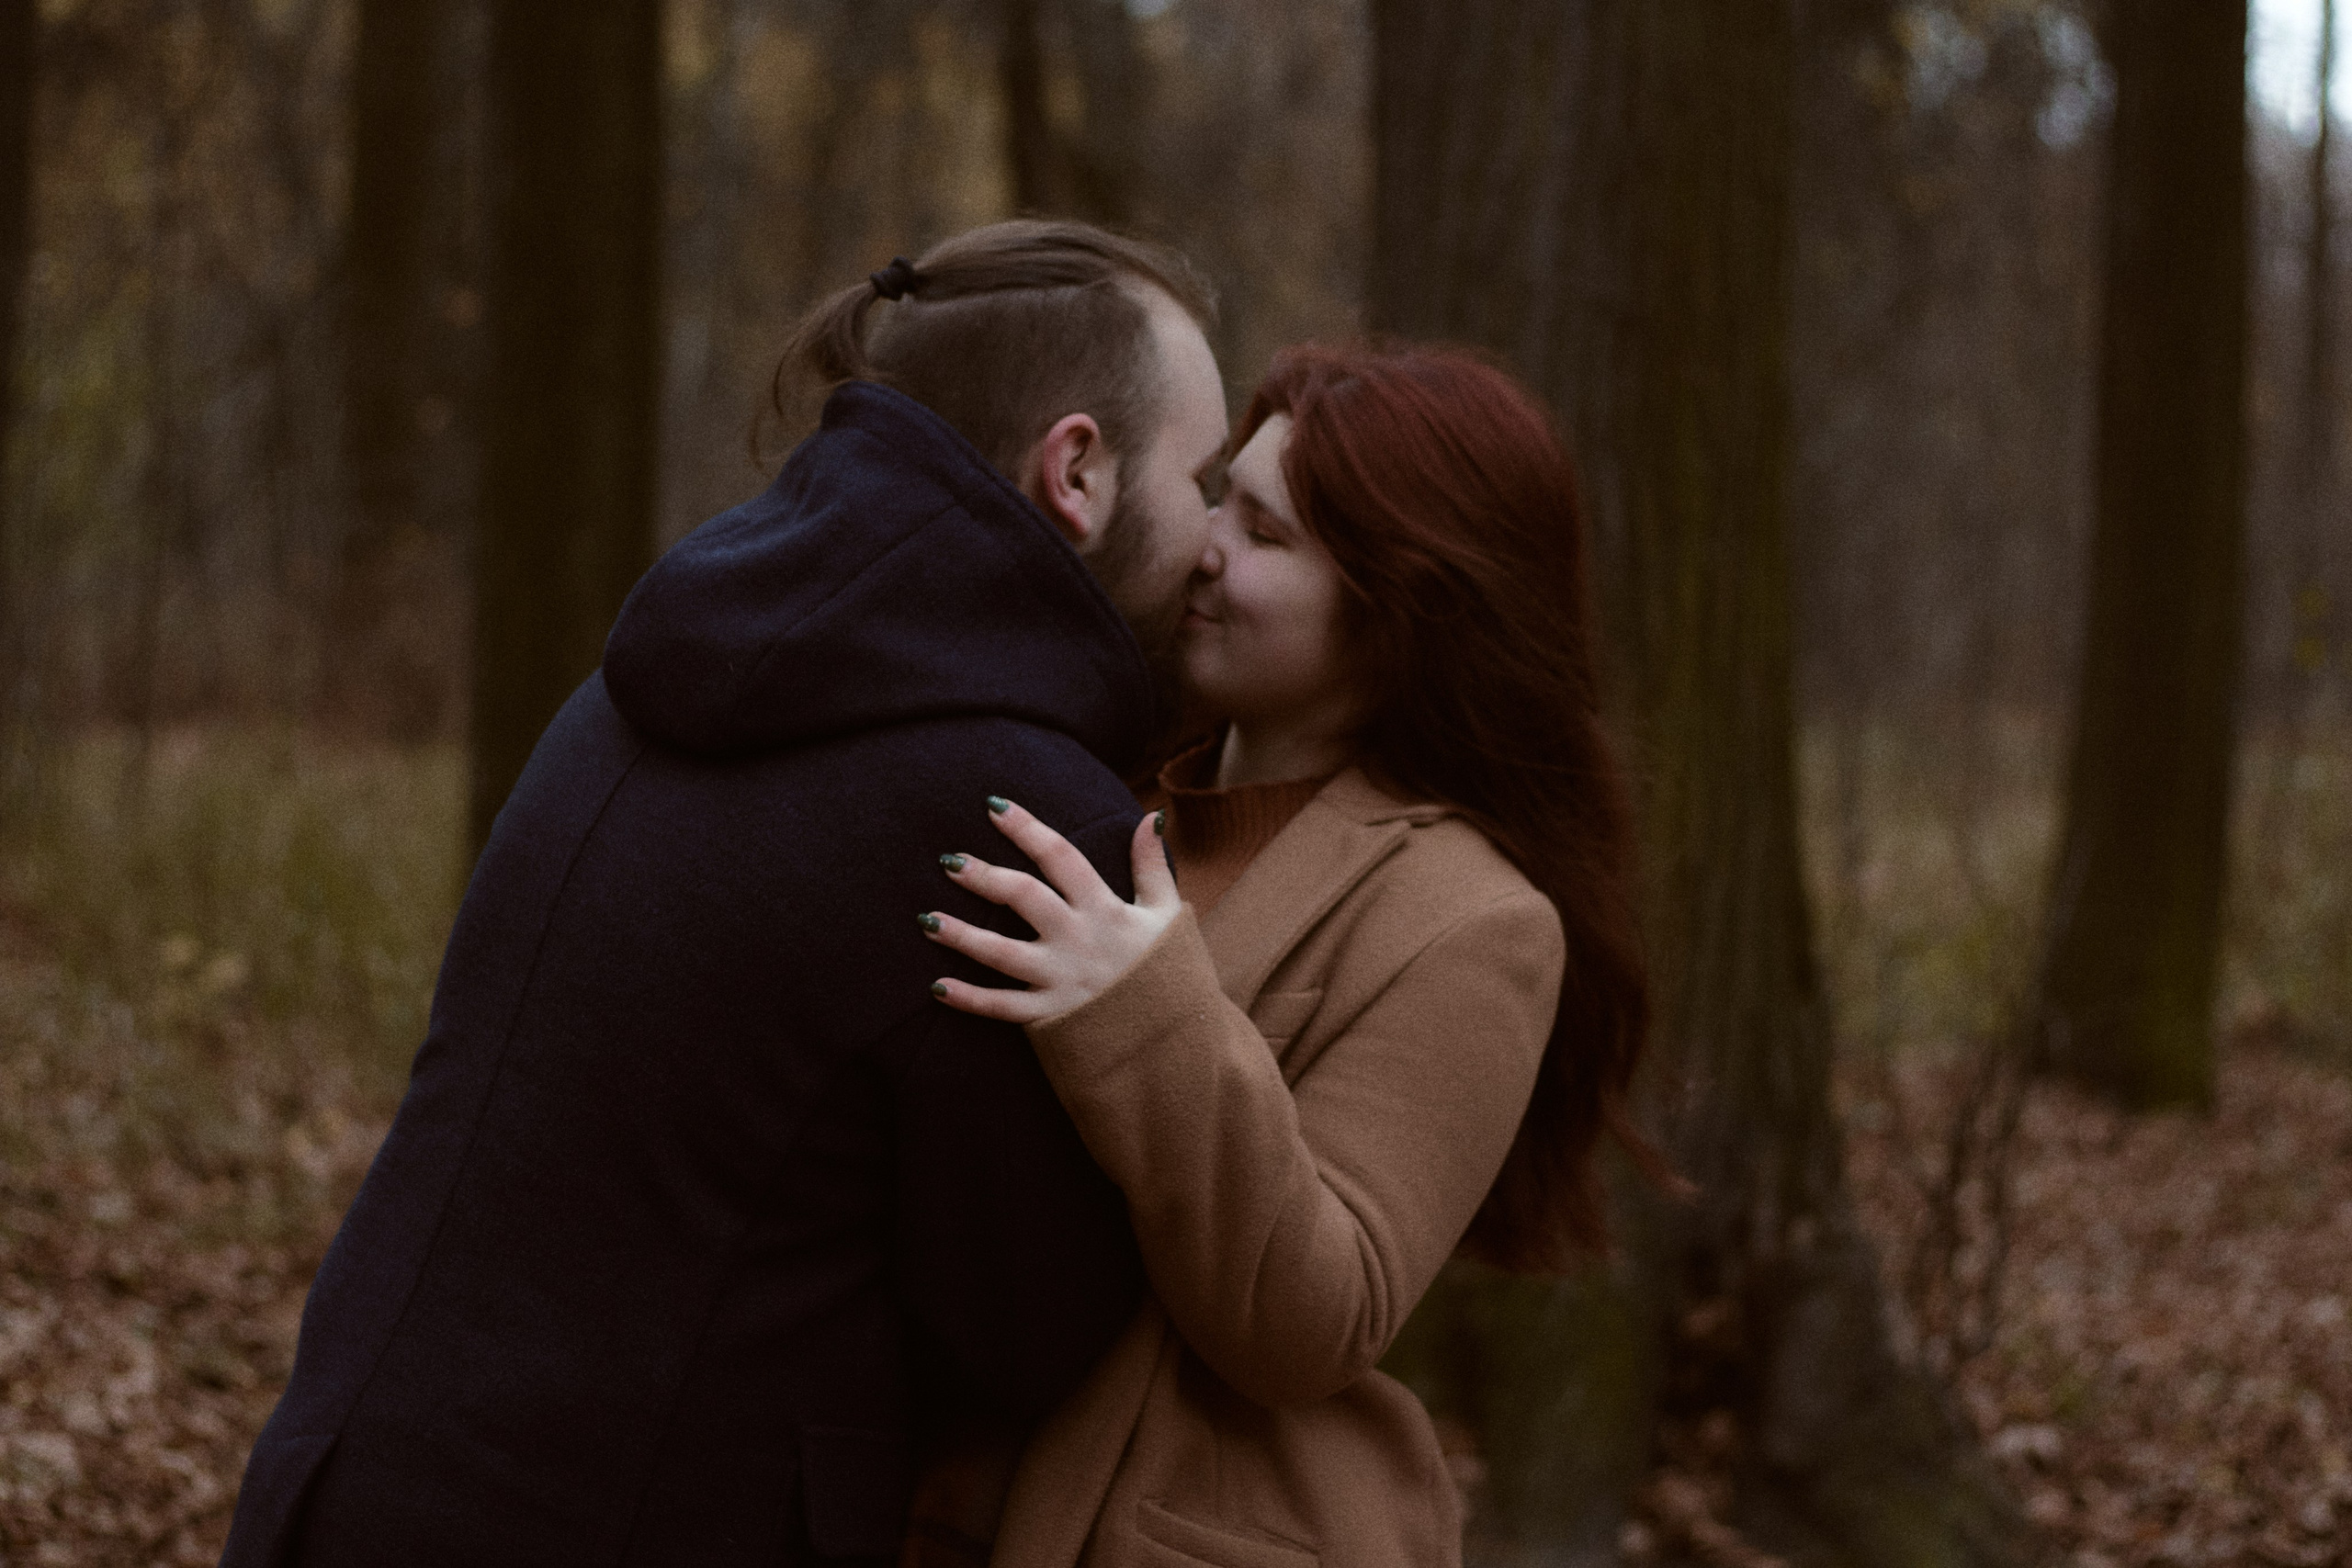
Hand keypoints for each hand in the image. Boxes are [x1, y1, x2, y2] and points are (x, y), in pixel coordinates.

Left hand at [922, 798, 1179, 1024]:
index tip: (994, 806)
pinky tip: (936, 987)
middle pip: (1024, 898)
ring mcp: (1061, 980)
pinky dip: (969, 999)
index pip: (1061, 857)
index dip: (1028, 829)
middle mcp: (1077, 940)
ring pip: (1002, 953)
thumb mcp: (1166, 912)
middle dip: (984, 876)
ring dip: (962, 936)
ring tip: (926, 919)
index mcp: (1104, 909)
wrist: (1178, 1038)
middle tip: (949, 860)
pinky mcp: (1050, 1017)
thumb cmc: (1169, 970)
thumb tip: (1148, 816)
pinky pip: (1002, 1007)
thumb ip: (1151, 864)